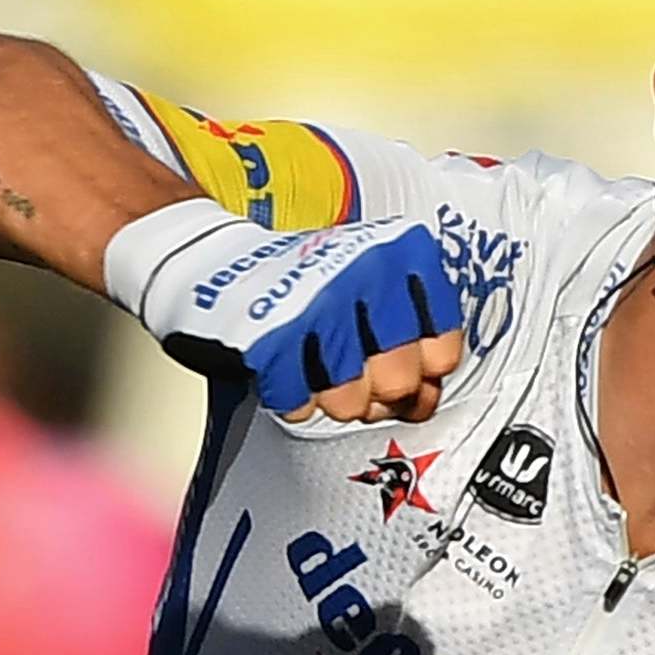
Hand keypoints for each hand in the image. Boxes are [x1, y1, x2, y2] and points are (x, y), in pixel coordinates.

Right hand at [104, 200, 463, 420]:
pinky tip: (286, 370)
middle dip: (377, 394)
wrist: (209, 258)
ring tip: (317, 368)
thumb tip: (425, 400)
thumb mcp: (368, 289)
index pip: (444, 348)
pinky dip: (292, 397)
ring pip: (353, 399)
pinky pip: (301, 402)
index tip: (406, 367)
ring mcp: (317, 304)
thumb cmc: (300, 282)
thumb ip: (409, 339)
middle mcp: (364, 271)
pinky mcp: (271, 338)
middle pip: (399, 381)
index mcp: (398, 253)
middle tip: (354, 376)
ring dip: (333, 397)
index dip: (424, 374)